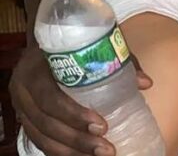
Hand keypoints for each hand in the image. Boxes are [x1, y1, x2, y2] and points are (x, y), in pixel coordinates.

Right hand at [10, 45, 153, 155]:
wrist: (45, 44)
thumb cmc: (73, 45)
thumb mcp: (94, 46)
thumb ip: (118, 61)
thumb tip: (145, 83)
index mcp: (35, 68)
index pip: (50, 97)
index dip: (74, 115)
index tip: (102, 126)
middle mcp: (22, 90)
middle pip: (46, 123)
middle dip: (77, 140)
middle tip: (106, 149)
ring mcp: (21, 107)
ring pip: (41, 138)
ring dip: (71, 152)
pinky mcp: (25, 120)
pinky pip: (40, 142)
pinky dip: (61, 153)